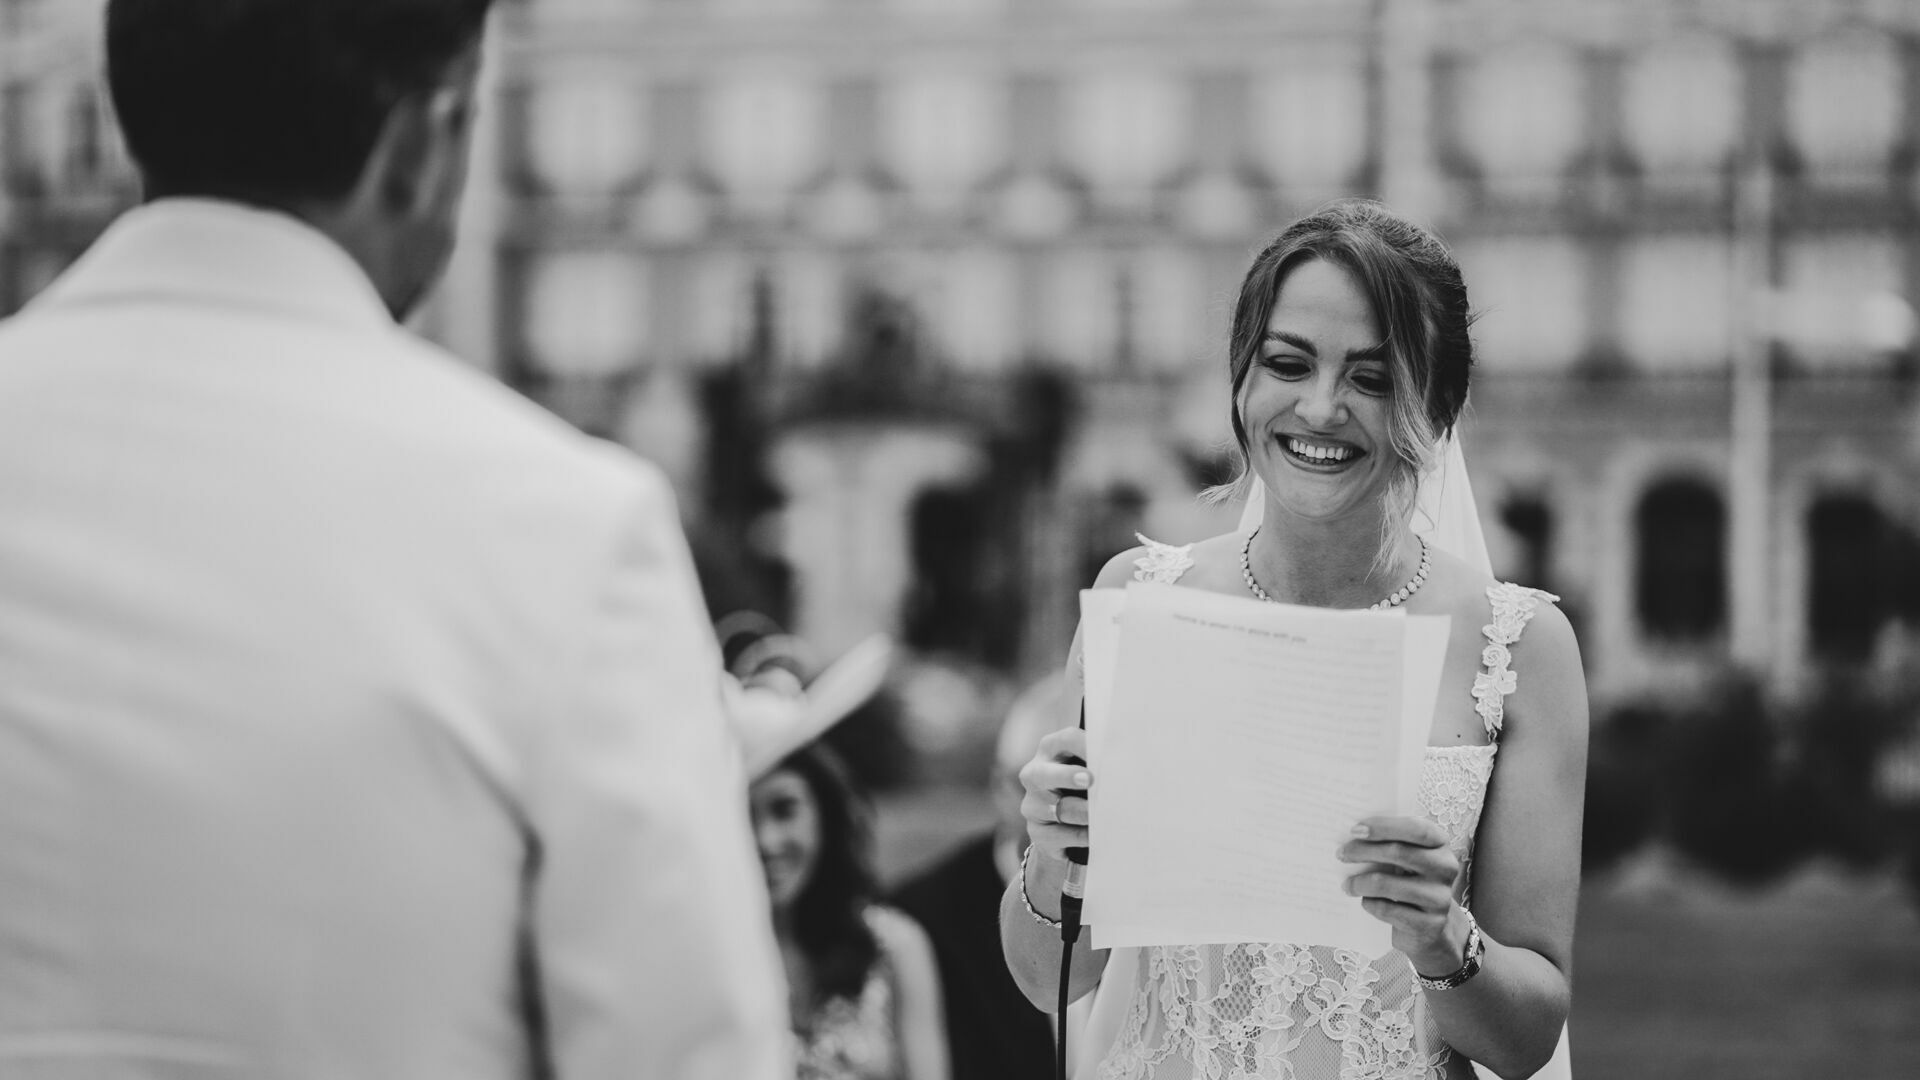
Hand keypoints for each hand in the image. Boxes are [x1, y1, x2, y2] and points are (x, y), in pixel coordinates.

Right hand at [1018, 726, 1092, 866]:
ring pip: (1059, 809)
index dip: (1085, 744)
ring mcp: (1032, 805)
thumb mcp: (1089, 769)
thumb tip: (1127, 765)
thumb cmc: (1083, 789)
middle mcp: (1035, 775)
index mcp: (1051, 750)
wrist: (1064, 828)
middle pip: (1045, 774)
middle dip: (1068, 776)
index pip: (1067, 740)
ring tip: (1104, 816)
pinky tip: (1095, 835)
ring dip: (1084, 813)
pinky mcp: (1036, 832)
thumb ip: (1100, 764)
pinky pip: (1060, 835)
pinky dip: (1081, 835)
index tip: (1105, 752)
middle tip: (1090, 780)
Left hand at [1337, 815, 1467, 973]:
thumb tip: (1353, 835)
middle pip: (1400, 853)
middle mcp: (1446, 867)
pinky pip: (1389, 910)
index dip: (1385, 827)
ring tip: (1347, 885)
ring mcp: (1440, 897)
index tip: (1355, 830)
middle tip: (1341, 854)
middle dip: (1364, 851)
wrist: (1429, 925)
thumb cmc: (1409, 880)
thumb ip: (1388, 843)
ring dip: (1361, 883)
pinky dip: (1371, 904)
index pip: (1417, 829)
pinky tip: (1365, 901)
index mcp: (1440, 844)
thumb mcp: (1406, 858)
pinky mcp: (1430, 924)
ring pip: (1390, 884)